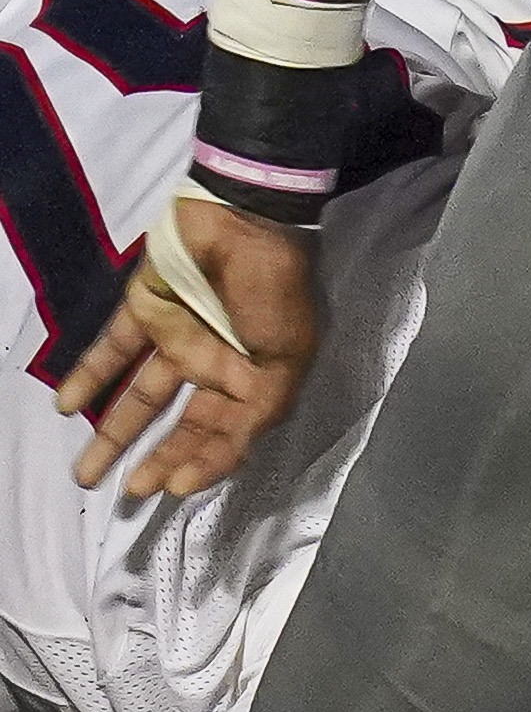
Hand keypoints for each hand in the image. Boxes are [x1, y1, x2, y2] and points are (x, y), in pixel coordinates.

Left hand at [54, 198, 324, 498]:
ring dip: (113, 434)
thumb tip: (207, 463)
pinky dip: (88, 377)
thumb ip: (253, 415)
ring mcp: (175, 340)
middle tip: (127, 491)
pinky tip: (67, 407)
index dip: (201, 464)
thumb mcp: (283, 363)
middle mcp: (213, 367)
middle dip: (155, 459)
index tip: (170, 487)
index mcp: (252, 381)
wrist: (245, 221)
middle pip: (180, 424)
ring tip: (86, 472)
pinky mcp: (143, 313)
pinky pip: (112, 351)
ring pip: (139, 397)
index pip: (223, 435)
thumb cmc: (273, 296)